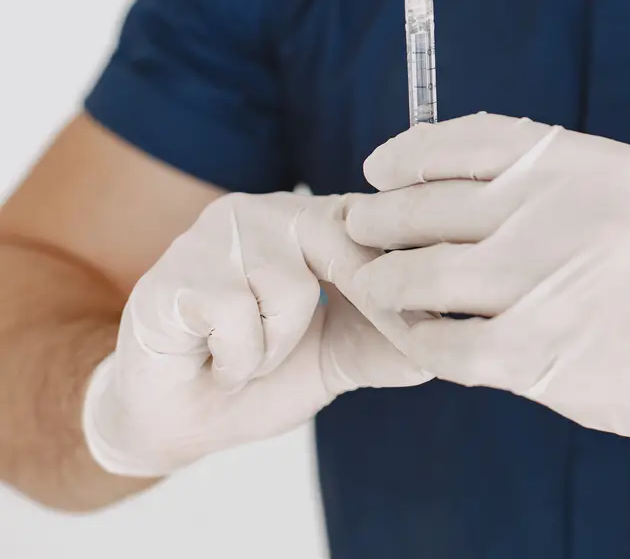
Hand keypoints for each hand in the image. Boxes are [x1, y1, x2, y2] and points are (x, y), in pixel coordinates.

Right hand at [83, 192, 429, 477]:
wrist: (182, 419)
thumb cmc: (268, 374)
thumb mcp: (348, 355)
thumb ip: (398, 339)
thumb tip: (455, 335)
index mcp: (316, 220)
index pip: (380, 219)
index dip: (412, 266)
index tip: (437, 309)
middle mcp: (270, 211)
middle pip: (341, 237)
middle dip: (365, 301)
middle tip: (347, 344)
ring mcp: (216, 234)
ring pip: (288, 286)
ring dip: (278, 345)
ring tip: (253, 353)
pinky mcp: (174, 272)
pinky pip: (236, 316)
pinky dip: (239, 359)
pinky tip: (217, 360)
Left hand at [344, 114, 629, 479]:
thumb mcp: (625, 191)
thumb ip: (546, 176)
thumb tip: (441, 172)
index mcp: (584, 165)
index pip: (467, 141)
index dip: (407, 154)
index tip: (378, 170)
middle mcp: (565, 214)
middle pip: (429, 207)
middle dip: (378, 220)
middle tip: (359, 230)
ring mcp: (551, 285)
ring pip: (422, 276)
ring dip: (384, 280)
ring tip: (376, 284)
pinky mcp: (542, 355)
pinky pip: (443, 343)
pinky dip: (417, 338)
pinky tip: (416, 334)